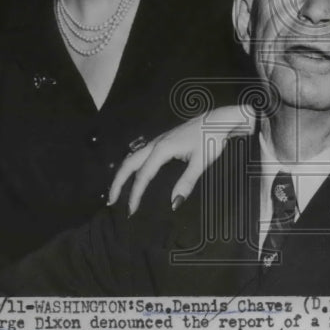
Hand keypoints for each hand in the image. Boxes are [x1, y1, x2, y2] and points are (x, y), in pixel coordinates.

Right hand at [107, 105, 251, 214]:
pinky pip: (141, 155)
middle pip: (129, 163)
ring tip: (118, 190)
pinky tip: (135, 174)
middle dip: (118, 182)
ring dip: (123, 174)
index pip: (143, 175)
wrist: (218, 120)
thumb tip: (174, 204)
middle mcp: (155, 144)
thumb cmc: (211, 138)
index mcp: (162, 149)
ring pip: (133, 158)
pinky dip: (132, 167)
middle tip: (111, 201)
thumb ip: (186, 182)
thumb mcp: (201, 161)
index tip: (131, 210)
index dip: (135, 194)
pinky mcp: (163, 141)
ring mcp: (158, 141)